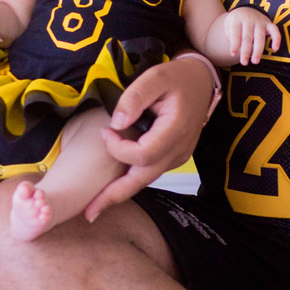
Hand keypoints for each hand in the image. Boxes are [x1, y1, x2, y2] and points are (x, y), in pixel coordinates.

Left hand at [86, 56, 214, 220]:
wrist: (201, 82)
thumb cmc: (178, 78)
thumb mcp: (156, 76)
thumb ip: (135, 96)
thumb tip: (116, 123)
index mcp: (175, 130)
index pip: (143, 154)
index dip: (119, 148)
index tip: (106, 131)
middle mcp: (178, 150)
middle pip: (143, 179)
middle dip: (114, 195)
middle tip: (89, 213)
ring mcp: (178, 157)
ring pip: (146, 180)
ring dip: (121, 192)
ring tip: (96, 206)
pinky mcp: (173, 158)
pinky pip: (150, 172)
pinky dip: (131, 180)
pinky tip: (113, 186)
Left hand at [224, 8, 279, 65]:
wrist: (246, 9)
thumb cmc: (236, 21)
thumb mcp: (227, 24)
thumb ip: (229, 35)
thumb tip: (237, 47)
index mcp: (237, 19)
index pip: (235, 33)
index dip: (234, 44)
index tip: (233, 54)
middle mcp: (249, 19)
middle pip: (247, 37)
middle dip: (246, 51)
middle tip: (244, 63)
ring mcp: (260, 21)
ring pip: (260, 37)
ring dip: (258, 50)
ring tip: (255, 61)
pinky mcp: (269, 23)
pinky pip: (275, 30)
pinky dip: (277, 39)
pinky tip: (275, 49)